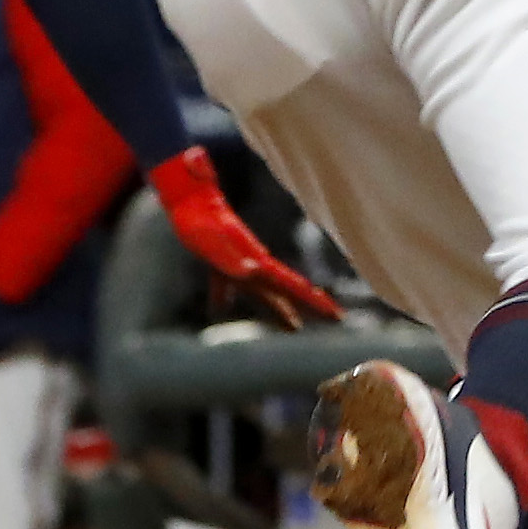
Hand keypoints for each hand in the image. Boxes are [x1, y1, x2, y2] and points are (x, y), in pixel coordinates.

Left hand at [148, 146, 336, 327]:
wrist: (190, 201)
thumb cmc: (202, 223)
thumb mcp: (215, 242)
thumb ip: (232, 260)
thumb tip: (253, 271)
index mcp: (258, 261)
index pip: (292, 284)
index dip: (314, 300)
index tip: (337, 314)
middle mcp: (254, 263)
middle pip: (287, 289)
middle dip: (311, 305)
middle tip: (338, 318)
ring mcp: (239, 261)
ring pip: (264, 291)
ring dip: (280, 308)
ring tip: (295, 327)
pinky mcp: (220, 260)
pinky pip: (228, 283)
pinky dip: (225, 296)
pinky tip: (220, 308)